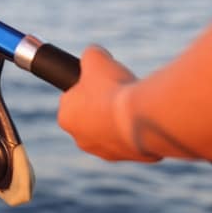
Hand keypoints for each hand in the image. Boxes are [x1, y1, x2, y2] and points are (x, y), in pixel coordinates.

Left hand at [58, 46, 160, 162]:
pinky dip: (141, 129)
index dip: (87, 87)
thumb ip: (90, 55)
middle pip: (92, 117)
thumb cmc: (112, 87)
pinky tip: (145, 116)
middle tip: (118, 90)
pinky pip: (136, 140)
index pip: (72, 99)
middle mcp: (82, 140)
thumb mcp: (95, 57)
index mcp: (66, 118)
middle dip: (104, 105)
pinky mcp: (133, 158)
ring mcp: (108, 153)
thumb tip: (93, 54)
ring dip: (121, 118)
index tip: (100, 81)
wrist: (141, 115)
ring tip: (133, 103)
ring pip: (113, 131)